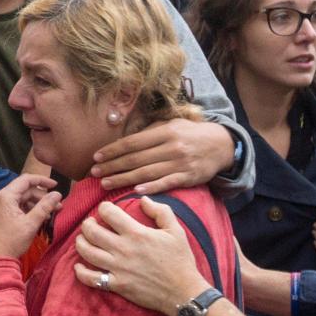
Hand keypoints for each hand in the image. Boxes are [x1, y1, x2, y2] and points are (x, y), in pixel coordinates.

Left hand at [0, 174, 60, 258]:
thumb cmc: (12, 241)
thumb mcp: (31, 223)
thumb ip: (45, 206)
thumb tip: (58, 194)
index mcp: (6, 195)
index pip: (26, 180)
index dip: (42, 181)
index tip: (56, 185)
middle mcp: (1, 197)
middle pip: (25, 190)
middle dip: (42, 197)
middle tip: (58, 205)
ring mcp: (0, 206)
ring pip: (22, 199)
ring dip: (37, 204)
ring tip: (52, 213)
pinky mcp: (1, 214)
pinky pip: (18, 206)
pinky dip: (29, 210)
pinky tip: (41, 217)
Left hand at [73, 197, 208, 315]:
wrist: (184, 292)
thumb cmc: (180, 260)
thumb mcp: (175, 231)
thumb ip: (160, 211)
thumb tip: (143, 199)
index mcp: (136, 233)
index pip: (108, 213)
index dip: (103, 208)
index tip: (105, 210)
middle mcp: (123, 249)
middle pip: (91, 231)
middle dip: (86, 224)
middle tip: (89, 223)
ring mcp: (118, 268)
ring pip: (87, 252)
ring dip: (80, 243)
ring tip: (82, 239)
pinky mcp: (117, 285)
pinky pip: (91, 279)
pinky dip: (81, 272)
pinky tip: (79, 266)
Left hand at [91, 119, 234, 193]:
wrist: (222, 145)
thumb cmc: (189, 134)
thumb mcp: (171, 125)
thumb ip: (149, 132)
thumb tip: (123, 141)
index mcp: (165, 131)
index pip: (132, 142)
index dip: (112, 150)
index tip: (96, 157)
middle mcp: (171, 147)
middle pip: (136, 158)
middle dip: (112, 166)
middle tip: (94, 173)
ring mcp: (180, 163)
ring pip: (146, 173)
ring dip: (123, 179)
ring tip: (105, 183)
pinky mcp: (188, 177)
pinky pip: (166, 183)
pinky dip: (150, 187)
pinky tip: (134, 191)